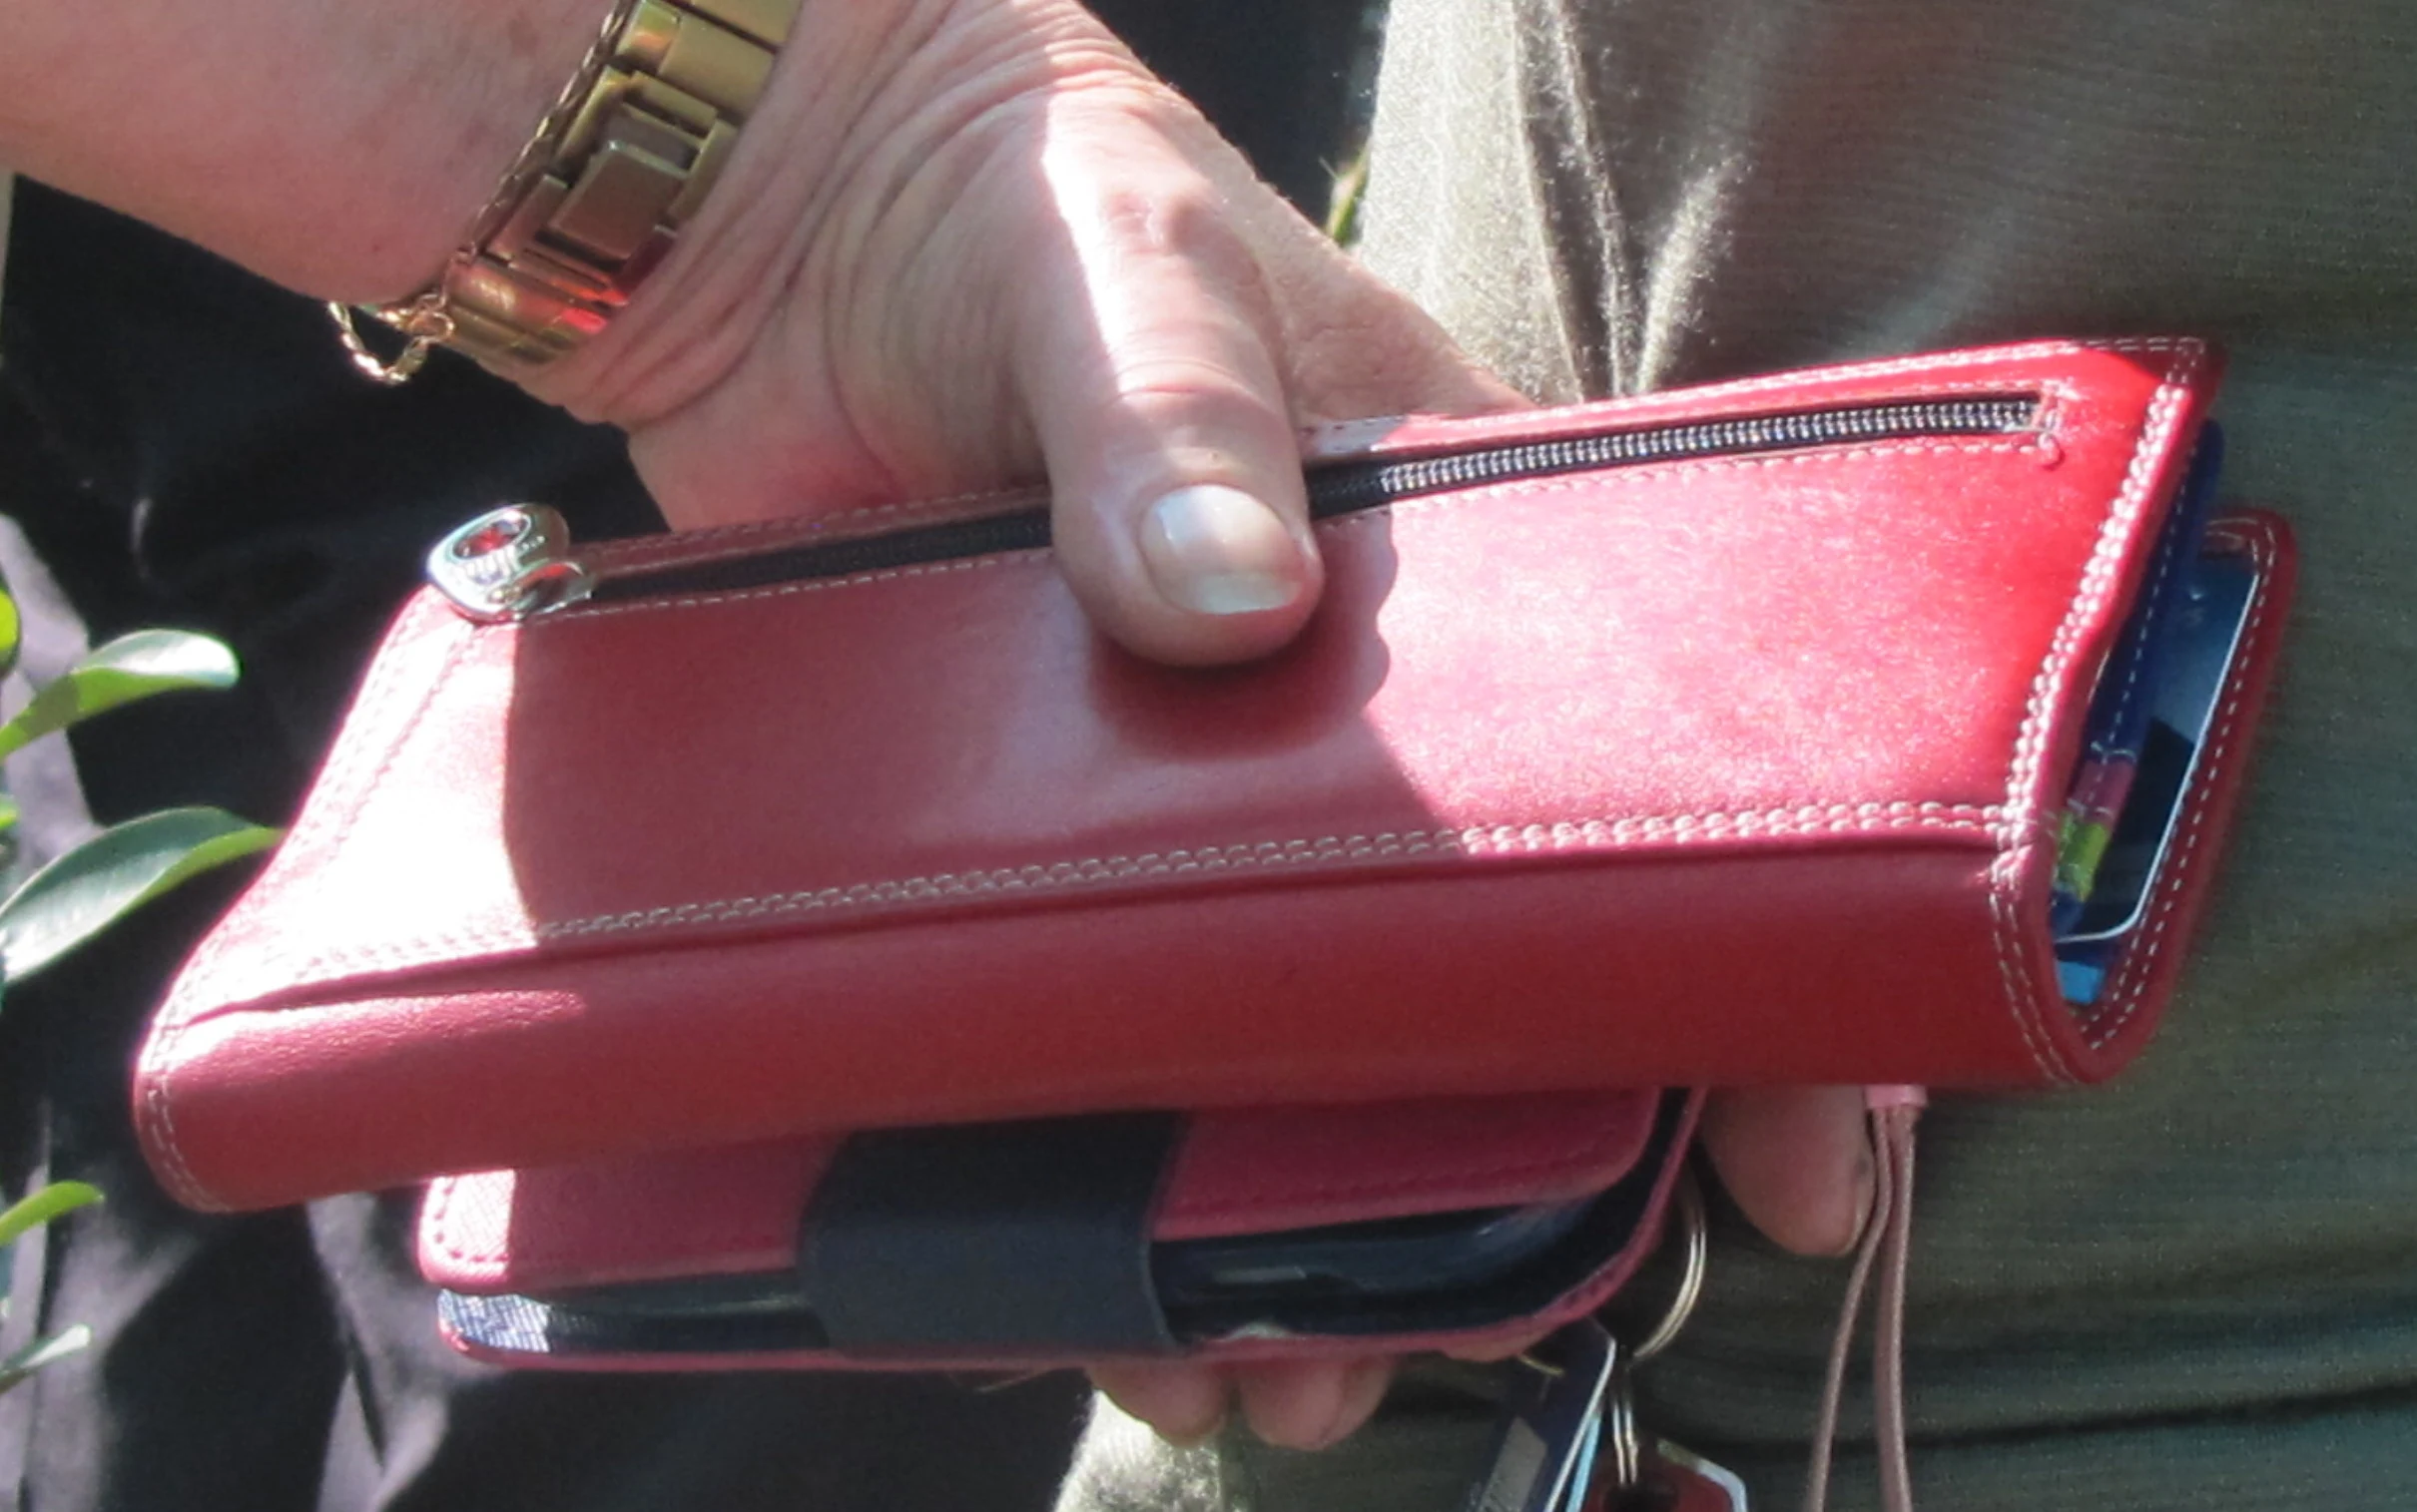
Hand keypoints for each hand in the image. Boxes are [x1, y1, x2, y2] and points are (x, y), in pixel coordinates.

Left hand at [519, 0, 1869, 1447]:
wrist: (778, 223)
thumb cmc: (1013, 191)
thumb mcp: (1123, 269)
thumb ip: (1172, 410)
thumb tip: (1225, 603)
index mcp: (1458, 563)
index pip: (1663, 780)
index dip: (1749, 977)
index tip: (1795, 1153)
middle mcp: (1349, 706)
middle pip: (1475, 968)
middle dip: (1497, 1163)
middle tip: (1463, 1307)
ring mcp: (1188, 787)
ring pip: (1282, 1038)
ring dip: (1281, 1204)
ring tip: (1246, 1348)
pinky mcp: (1031, 828)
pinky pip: (1095, 1023)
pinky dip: (1097, 1148)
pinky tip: (1073, 1262)